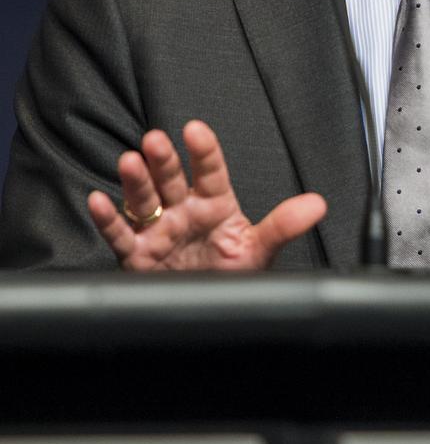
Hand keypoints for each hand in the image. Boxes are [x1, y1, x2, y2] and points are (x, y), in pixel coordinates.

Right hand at [87, 120, 326, 270]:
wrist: (209, 314)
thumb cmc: (231, 276)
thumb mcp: (259, 251)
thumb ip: (284, 226)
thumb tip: (317, 205)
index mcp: (214, 205)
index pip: (210, 172)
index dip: (204, 151)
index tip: (196, 130)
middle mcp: (184, 212)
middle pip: (171, 180)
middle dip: (163, 160)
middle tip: (156, 140)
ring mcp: (159, 232)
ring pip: (144, 200)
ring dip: (135, 181)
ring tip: (129, 161)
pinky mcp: (138, 256)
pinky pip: (120, 235)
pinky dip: (108, 219)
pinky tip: (98, 201)